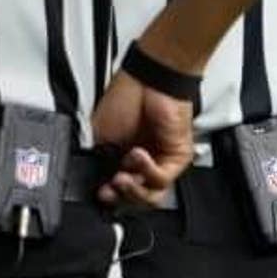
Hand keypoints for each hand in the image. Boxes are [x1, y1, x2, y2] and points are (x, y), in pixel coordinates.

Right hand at [90, 70, 193, 207]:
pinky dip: (147, 171)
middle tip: (110, 187)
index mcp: (124, 156)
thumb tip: (99, 181)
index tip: (100, 192)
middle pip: (135, 197)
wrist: (148, 80)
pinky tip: (137, 155)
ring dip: (133, 189)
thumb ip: (101, 161)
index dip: (109, 195)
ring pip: (151, 195)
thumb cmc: (126, 97)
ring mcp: (161, 160)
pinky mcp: (177, 157)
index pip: (119, 188)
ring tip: (122, 175)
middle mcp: (144, 161)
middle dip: (121, 196)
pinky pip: (162, 179)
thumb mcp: (101, 134)